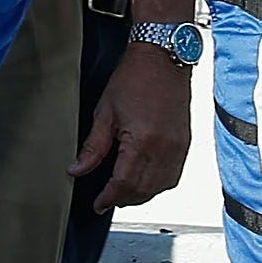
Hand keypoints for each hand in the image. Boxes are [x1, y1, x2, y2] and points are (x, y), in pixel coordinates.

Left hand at [75, 41, 195, 213]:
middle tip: (107, 200)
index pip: (123, 183)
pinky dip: (157, 184)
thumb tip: (77, 170)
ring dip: (141, 195)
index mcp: (142, 141)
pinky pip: (173, 175)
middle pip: (142, 190)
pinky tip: (145, 181)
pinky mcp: (185, 143)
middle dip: (123, 199)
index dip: (108, 198)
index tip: (98, 204)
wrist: (162, 58)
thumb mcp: (105, 112)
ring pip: (160, 187)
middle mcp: (164, 148)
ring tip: (123, 193)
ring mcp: (178, 147)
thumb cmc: (135, 78)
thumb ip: (92, 147)